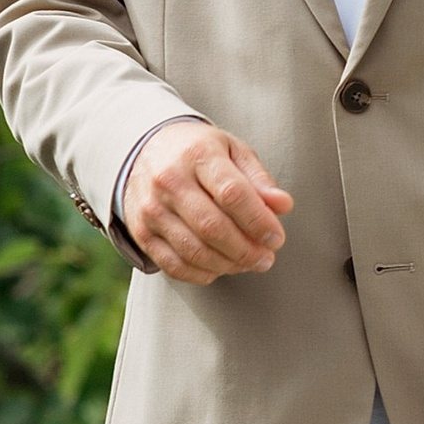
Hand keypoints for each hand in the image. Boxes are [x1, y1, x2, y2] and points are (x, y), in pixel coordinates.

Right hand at [122, 118, 292, 282]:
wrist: (145, 150)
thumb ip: (259, 180)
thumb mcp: (233, 151)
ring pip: (194, 251)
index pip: (232, 194)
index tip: (276, 238)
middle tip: (266, 258)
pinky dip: (202, 273)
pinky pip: (174, 265)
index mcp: (197, 154)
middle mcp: (169, 181)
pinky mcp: (141, 232)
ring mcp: (151, 209)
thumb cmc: (198, 152)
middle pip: (212, 227)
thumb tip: (283, 205)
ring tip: (248, 263)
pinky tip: (220, 267)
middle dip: (246, 250)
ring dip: (228, 265)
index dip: (259, 221)